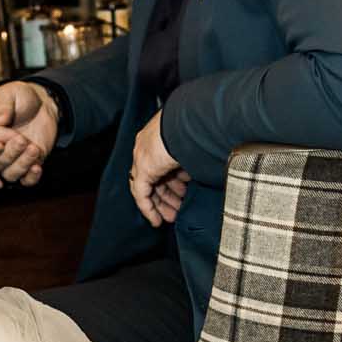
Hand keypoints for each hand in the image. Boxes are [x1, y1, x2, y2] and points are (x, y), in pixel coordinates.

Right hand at [0, 81, 59, 185]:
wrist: (43, 104)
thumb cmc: (21, 97)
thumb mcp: (9, 94)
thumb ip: (3, 105)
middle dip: (9, 154)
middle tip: (20, 140)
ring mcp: (12, 160)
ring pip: (11, 173)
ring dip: (22, 164)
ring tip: (33, 148)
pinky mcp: (28, 165)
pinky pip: (26, 180)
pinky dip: (31, 177)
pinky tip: (37, 167)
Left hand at [130, 111, 189, 226]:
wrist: (190, 120)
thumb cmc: (198, 127)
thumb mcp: (195, 146)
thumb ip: (192, 160)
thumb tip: (200, 173)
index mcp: (159, 136)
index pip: (161, 163)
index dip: (172, 181)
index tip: (183, 193)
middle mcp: (147, 146)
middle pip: (154, 177)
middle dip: (167, 195)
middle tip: (177, 209)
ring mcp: (143, 157)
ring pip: (147, 188)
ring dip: (161, 204)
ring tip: (173, 216)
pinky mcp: (143, 169)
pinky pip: (141, 194)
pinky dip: (149, 209)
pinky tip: (156, 221)